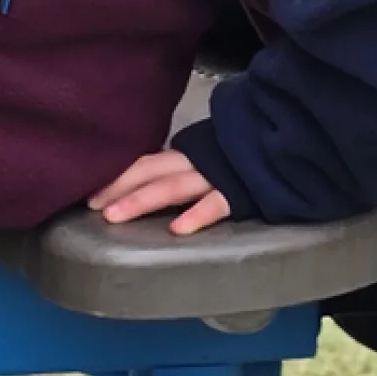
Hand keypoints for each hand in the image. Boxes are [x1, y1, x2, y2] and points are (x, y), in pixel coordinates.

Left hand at [88, 151, 232, 234]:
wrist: (286, 146)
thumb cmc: (242, 158)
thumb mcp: (207, 158)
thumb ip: (182, 169)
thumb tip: (148, 186)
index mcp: (186, 156)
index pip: (144, 164)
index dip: (116, 177)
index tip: (89, 194)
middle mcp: (195, 163)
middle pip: (150, 172)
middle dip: (118, 188)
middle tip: (92, 207)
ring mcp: (216, 177)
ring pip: (173, 187)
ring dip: (142, 201)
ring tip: (115, 217)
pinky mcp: (240, 192)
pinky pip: (216, 204)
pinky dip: (197, 215)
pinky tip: (178, 230)